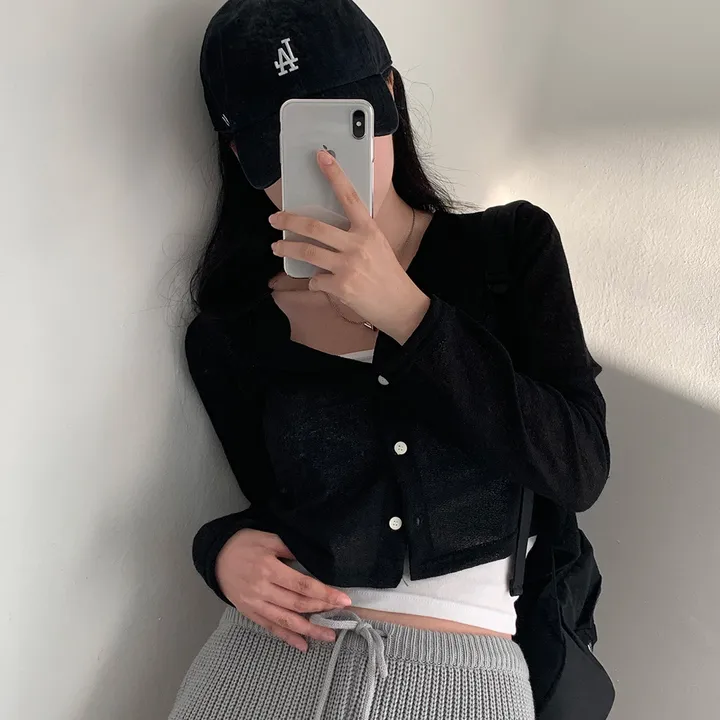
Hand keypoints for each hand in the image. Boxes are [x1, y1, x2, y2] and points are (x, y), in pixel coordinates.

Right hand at [216, 529, 352, 651]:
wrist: (215, 556)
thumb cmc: (244, 543)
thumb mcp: (268, 538)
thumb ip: (290, 549)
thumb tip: (313, 559)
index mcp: (269, 569)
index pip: (302, 585)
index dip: (324, 593)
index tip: (343, 600)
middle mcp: (262, 590)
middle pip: (297, 604)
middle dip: (322, 609)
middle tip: (342, 614)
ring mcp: (255, 604)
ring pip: (286, 621)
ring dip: (310, 630)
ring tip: (329, 635)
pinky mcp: (250, 613)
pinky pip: (271, 628)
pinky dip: (287, 638)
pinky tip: (303, 645)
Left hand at [269, 150, 430, 343]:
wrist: (399, 304)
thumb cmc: (387, 274)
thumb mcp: (377, 245)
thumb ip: (356, 234)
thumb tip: (327, 228)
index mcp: (368, 230)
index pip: (349, 196)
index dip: (334, 175)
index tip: (321, 157)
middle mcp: (357, 244)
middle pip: (314, 227)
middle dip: (288, 221)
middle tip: (274, 219)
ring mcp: (347, 266)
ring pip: (306, 252)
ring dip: (286, 250)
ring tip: (277, 248)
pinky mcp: (340, 286)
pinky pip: (315, 280)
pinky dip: (314, 281)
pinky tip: (320, 282)